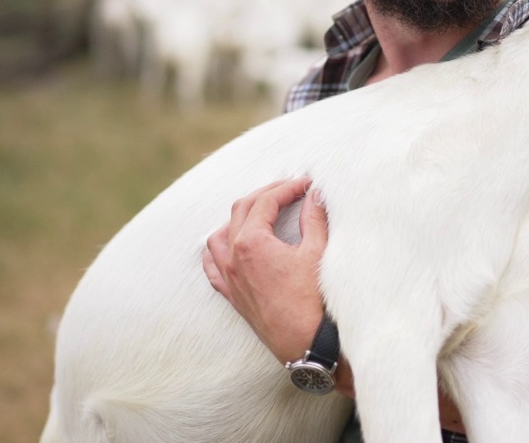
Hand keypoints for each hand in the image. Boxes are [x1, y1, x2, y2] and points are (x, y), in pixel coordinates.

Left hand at [202, 178, 328, 363]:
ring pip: (219, 235)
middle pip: (242, 210)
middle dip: (266, 194)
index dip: (288, 188)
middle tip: (289, 189)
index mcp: (252, 242)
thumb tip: (316, 194)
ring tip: (260, 211)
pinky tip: (227, 244)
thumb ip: (314, 218)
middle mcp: (233, 257)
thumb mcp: (317, 252)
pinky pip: (212, 266)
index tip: (306, 184)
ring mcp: (228, 277)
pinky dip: (217, 249)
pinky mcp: (231, 295)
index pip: (266, 201)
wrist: (306, 343)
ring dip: (238, 217)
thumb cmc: (312, 300)